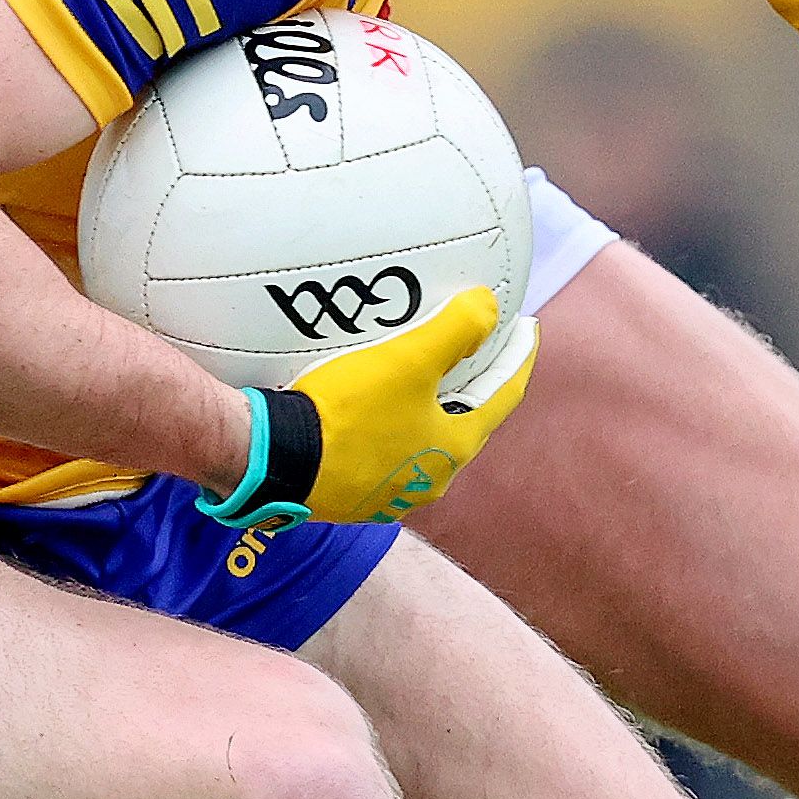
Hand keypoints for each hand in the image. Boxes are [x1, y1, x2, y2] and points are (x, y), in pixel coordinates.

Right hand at [201, 290, 538, 528]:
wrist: (272, 461)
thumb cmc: (346, 413)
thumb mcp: (407, 361)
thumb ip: (457, 330)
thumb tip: (489, 306)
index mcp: (452, 450)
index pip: (503, 397)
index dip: (517, 358)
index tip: (526, 329)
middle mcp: (427, 481)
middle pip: (463, 420)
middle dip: (473, 383)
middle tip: (476, 349)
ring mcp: (387, 492)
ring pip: (420, 438)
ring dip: (427, 405)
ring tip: (422, 373)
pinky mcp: (349, 492)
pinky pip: (380, 448)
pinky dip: (388, 422)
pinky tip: (369, 403)